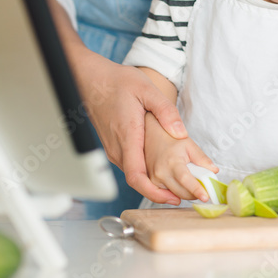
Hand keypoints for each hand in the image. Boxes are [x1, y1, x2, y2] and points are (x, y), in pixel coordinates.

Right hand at [73, 49, 187, 202]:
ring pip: (134, 174)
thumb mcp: (146, 90)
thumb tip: (181, 133)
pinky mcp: (113, 146)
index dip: (154, 192)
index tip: (171, 198)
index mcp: (127, 136)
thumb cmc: (116, 82)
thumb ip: (166, 111)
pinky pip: (130, 165)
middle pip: (138, 180)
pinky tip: (161, 169)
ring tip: (177, 185)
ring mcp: (113, 149)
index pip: (137, 176)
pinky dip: (145, 172)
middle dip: (160, 191)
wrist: (92, 79)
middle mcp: (117, 148)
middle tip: (185, 194)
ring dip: (153, 182)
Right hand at [144, 113, 217, 204]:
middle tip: (204, 189)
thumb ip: (201, 158)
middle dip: (194, 195)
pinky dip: (173, 194)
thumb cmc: (169, 138)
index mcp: (172, 161)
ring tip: (190, 184)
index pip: (185, 180)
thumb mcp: (188, 144)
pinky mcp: (148, 183)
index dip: (196, 190)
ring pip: (172, 197)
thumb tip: (214, 171)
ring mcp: (153, 179)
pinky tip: (179, 187)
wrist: (148, 134)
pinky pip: (163, 195)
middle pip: (180, 193)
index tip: (206, 197)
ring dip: (184, 195)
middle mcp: (160, 173)